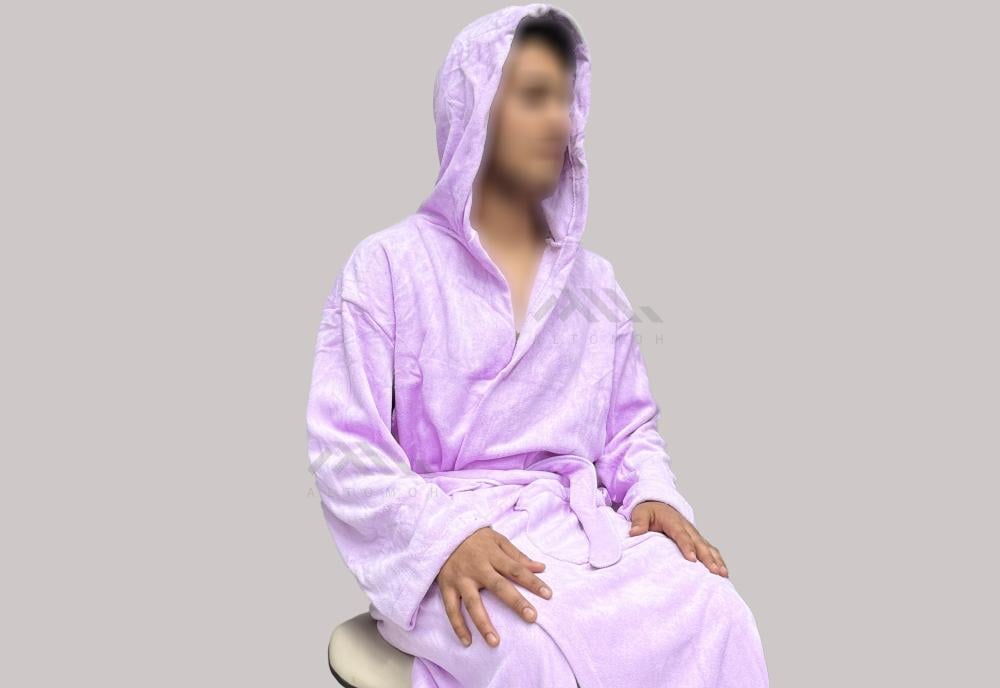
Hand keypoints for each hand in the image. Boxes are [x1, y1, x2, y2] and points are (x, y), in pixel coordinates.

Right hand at [435, 526, 552, 647]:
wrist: (441, 532)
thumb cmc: (475, 538)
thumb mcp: (497, 539)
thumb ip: (518, 555)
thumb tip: (541, 567)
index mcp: (492, 554)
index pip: (516, 569)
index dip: (532, 581)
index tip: (548, 594)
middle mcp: (477, 568)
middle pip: (498, 586)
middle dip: (515, 602)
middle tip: (531, 617)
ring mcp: (460, 579)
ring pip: (473, 603)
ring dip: (483, 623)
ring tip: (495, 642)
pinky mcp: (446, 587)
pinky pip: (451, 609)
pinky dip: (458, 626)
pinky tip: (467, 641)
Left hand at [628, 501, 728, 576]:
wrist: (658, 504)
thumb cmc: (649, 511)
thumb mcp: (641, 513)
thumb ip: (639, 522)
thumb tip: (634, 532)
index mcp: (674, 521)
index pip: (681, 535)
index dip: (687, 547)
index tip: (691, 559)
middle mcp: (687, 528)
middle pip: (700, 544)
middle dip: (708, 558)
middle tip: (715, 572)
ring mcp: (694, 534)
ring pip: (708, 547)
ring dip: (716, 560)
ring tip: (723, 574)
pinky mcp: (697, 540)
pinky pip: (710, 549)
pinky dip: (717, 560)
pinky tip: (723, 572)